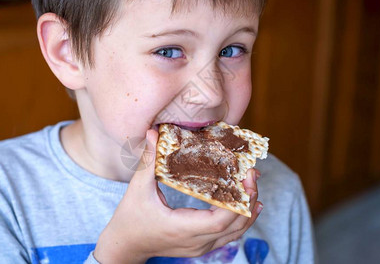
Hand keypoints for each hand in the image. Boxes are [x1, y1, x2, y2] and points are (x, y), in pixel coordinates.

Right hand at [93, 130, 262, 262]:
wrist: (125, 246)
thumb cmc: (130, 219)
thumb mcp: (137, 189)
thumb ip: (148, 160)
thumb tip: (153, 133)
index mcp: (181, 228)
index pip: (219, 221)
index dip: (238, 201)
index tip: (245, 178)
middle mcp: (195, 242)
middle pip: (234, 226)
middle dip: (248, 200)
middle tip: (253, 175)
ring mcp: (200, 247)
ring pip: (234, 234)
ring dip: (248, 211)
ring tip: (254, 187)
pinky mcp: (200, 246)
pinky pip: (227, 236)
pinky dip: (240, 221)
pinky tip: (249, 207)